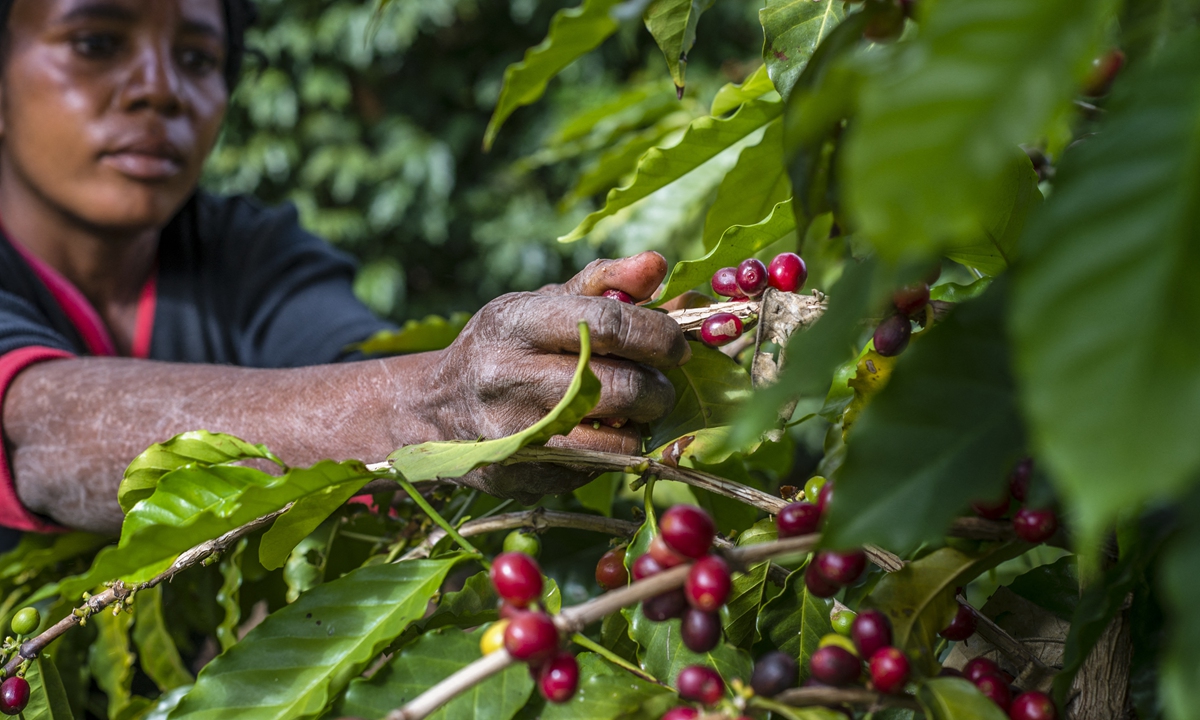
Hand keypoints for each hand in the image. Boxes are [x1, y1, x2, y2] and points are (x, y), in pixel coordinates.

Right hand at [426, 252, 688, 501]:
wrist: (433, 409)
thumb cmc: (506, 346)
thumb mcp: (541, 304)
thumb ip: (604, 283)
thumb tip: (657, 265)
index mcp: (515, 323)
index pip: (606, 325)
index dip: (657, 337)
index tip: (675, 347)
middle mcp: (507, 377)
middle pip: (618, 389)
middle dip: (657, 391)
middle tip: (660, 386)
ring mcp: (510, 433)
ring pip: (613, 441)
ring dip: (638, 428)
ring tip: (630, 412)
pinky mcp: (519, 476)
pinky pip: (593, 471)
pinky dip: (610, 454)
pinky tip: (597, 435)